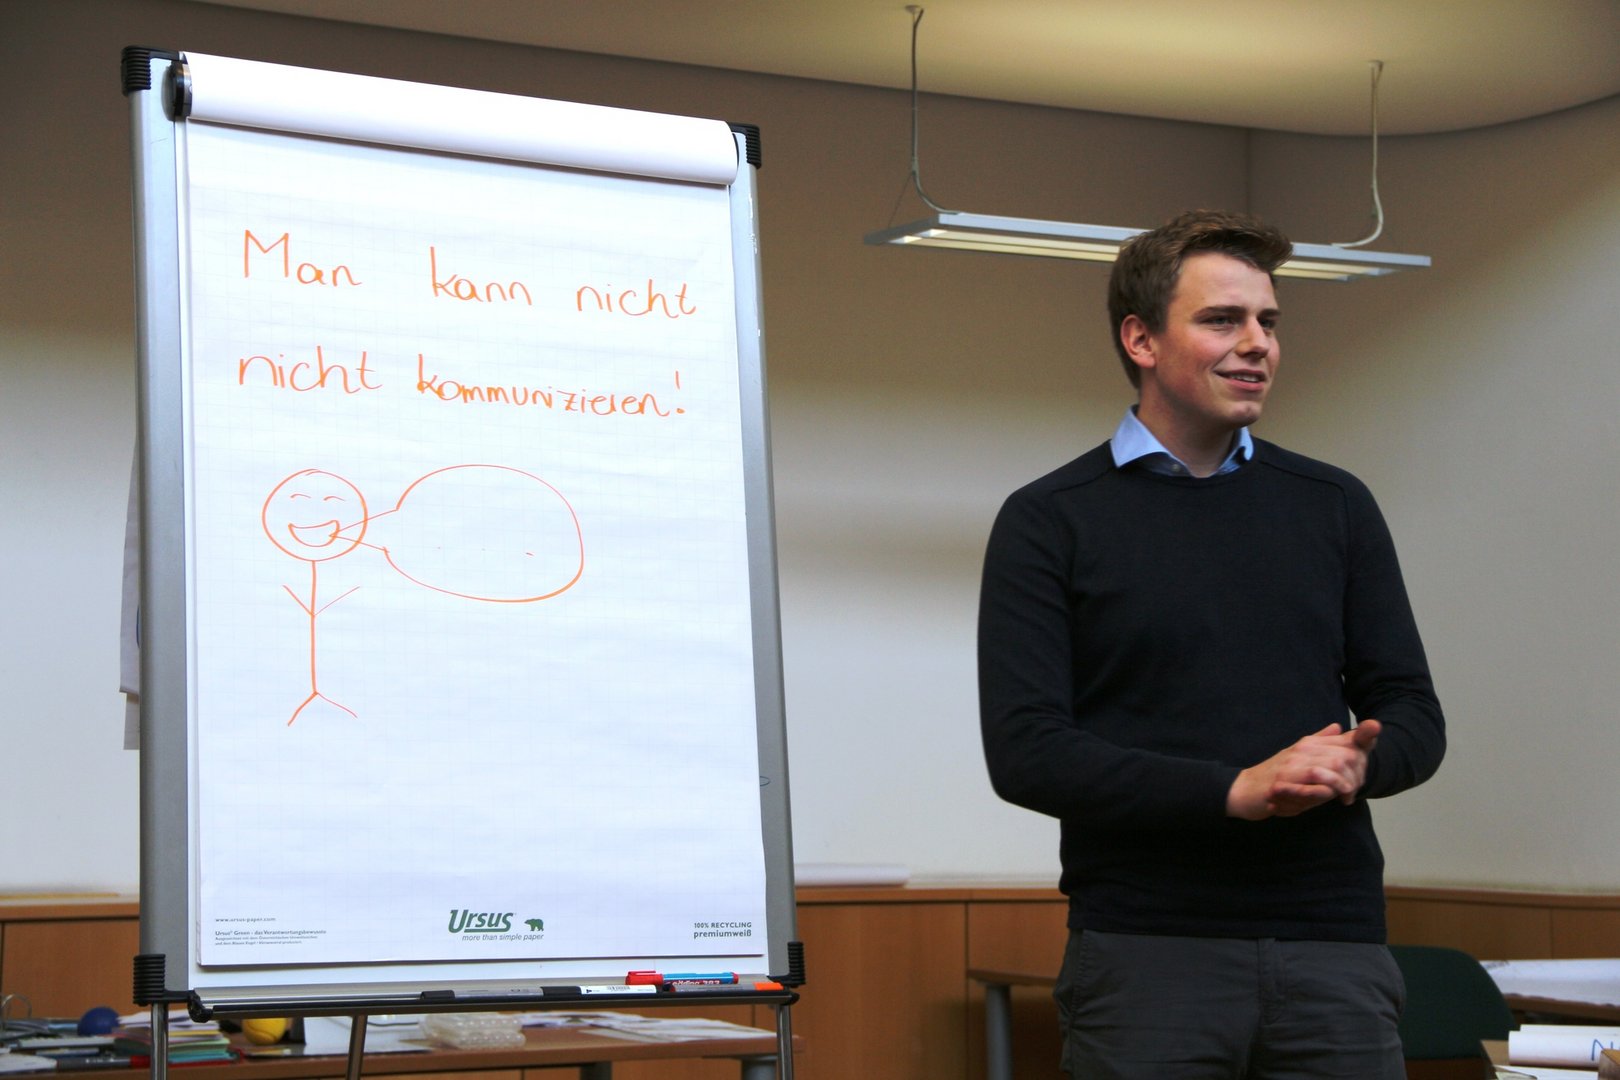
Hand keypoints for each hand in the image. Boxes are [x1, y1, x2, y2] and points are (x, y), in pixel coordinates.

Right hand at [1226, 719, 1380, 820]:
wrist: (1244, 789)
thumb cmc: (1275, 776)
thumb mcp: (1298, 756)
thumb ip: (1319, 742)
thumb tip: (1338, 727)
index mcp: (1309, 743)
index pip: (1347, 742)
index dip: (1361, 758)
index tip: (1359, 776)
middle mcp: (1302, 750)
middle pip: (1346, 756)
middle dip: (1355, 776)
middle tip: (1350, 793)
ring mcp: (1292, 766)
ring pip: (1333, 769)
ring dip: (1343, 786)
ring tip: (1343, 798)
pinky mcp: (1283, 784)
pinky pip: (1312, 786)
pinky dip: (1325, 792)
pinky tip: (1328, 798)